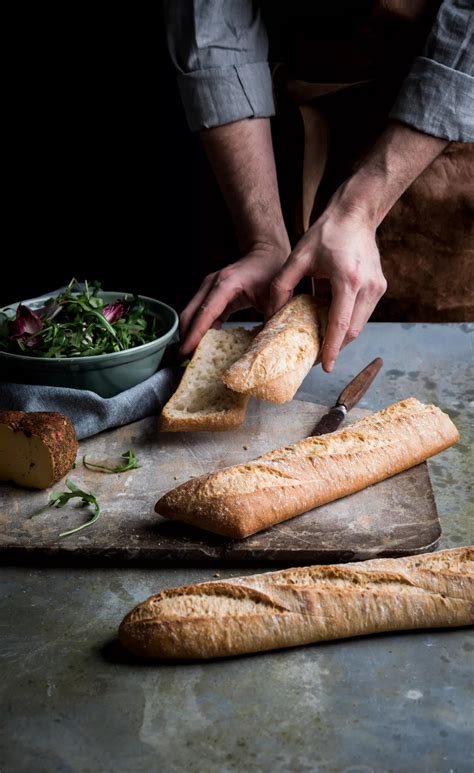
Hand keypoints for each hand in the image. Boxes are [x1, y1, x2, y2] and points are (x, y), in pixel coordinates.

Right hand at [179, 243, 289, 353]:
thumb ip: (271, 318)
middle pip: (190, 313)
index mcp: (226, 284)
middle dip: (186, 336)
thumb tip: (266, 344)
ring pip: (190, 313)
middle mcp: (212, 284)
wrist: (266, 253)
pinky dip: (198, 328)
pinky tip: (203, 344)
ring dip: (190, 333)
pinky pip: (199, 313)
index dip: (195, 333)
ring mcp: (208, 287)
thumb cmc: (271, 270)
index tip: (187, 351)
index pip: (206, 312)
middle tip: (186, 359)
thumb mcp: (276, 295)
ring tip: (192, 355)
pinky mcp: (210, 293)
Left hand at [268, 209, 386, 371]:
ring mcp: (378, 288)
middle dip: (334, 347)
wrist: (356, 213)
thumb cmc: (326, 232)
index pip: (340, 325)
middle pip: (352, 331)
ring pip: (359, 325)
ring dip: (341, 336)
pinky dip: (347, 322)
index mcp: (348, 280)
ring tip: (320, 343)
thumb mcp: (298, 257)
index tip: (324, 367)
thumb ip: (282, 285)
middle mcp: (368, 287)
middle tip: (314, 357)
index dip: (331, 349)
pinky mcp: (380, 287)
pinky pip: (362, 314)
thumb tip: (270, 314)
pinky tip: (330, 322)